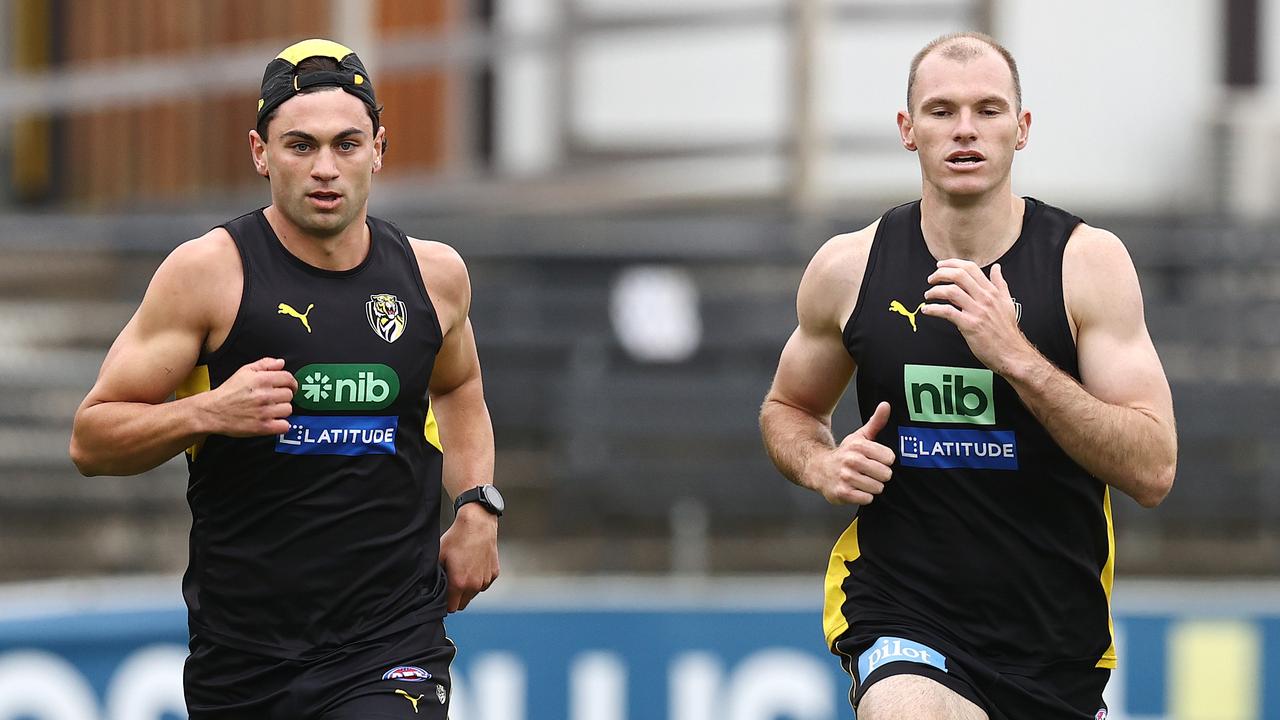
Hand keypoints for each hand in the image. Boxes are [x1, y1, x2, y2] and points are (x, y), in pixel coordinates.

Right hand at [201, 357, 296, 436]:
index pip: (289, 378)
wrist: (213, 411)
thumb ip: (265, 364)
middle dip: (283, 396)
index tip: (288, 387)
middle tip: (273, 399)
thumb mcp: (244, 371)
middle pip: (289, 395)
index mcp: (261, 379)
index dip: (290, 382)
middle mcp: (264, 395)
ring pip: (288, 409)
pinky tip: (273, 421)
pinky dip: (281, 425)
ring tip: (271, 409)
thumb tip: (282, 363)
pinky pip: (285, 426)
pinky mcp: (263, 427)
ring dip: (282, 410)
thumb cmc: (229, 391)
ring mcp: (264, 412)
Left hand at [439, 503, 499, 611]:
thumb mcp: (439, 557)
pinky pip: (483, 584)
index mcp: (459, 584)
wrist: (477, 524)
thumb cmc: (456, 539)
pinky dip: (478, 580)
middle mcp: (474, 585)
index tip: (443, 594)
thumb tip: (429, 589)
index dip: (445, 603)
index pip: (451, 608)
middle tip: (451, 582)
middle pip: (462, 604)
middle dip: (456, 598)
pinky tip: (474, 565)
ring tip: (463, 570)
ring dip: (468, 589)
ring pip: (473, 594)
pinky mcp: (494, 574)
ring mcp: (486, 580)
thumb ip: (436, 577)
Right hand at [805, 402, 895, 504]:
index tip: (875, 460)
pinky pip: (867, 499)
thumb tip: (886, 404)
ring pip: (877, 488)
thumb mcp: (859, 437)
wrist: (817, 468)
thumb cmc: (844, 454)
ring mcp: (846, 477)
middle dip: (880, 475)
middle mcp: (851, 460)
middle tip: (868, 473)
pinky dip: (864, 497)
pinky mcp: (842, 493)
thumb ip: (876, 422)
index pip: (889, 458)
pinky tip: (856, 490)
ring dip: (872, 487)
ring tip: (861, 481)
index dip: (884, 461)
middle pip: (886, 474)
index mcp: (858, 445)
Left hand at [920, 260, 1031, 374]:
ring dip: (935, 291)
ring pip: (951, 291)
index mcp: (992, 292)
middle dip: (941, 274)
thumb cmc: (1007, 331)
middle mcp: (985, 298)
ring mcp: (977, 311)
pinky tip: (927, 310)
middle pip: (959, 275)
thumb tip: (997, 268)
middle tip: (931, 279)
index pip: (971, 268)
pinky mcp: (970, 325)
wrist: (1012, 353)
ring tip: (928, 295)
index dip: (953, 264)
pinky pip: (947, 312)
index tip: (941, 266)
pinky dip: (933, 309)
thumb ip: (1000, 284)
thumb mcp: (1007, 303)